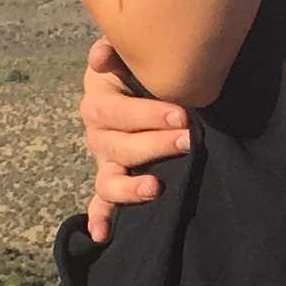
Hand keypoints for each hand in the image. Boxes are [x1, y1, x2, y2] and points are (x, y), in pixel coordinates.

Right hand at [75, 34, 188, 244]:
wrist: (148, 82)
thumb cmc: (144, 67)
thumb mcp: (131, 54)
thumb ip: (117, 50)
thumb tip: (101, 56)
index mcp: (99, 99)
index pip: (114, 112)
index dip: (146, 115)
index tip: (182, 115)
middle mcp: (97, 132)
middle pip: (117, 147)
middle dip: (154, 146)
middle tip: (187, 140)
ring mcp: (104, 159)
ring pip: (108, 179)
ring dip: (129, 187)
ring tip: (154, 188)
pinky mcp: (111, 177)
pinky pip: (101, 201)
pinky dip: (99, 217)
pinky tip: (102, 236)